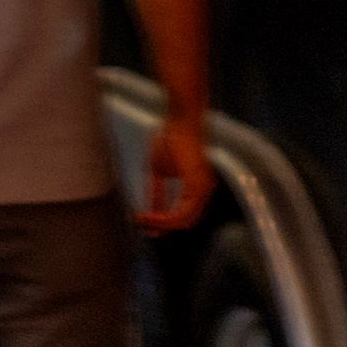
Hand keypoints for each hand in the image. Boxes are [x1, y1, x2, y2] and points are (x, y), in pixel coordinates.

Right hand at [139, 109, 212, 234]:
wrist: (180, 120)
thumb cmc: (171, 139)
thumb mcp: (158, 171)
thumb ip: (156, 192)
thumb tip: (149, 209)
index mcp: (197, 188)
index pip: (184, 215)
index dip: (165, 223)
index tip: (145, 224)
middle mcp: (204, 191)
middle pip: (185, 222)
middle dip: (162, 226)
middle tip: (142, 226)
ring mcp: (203, 189)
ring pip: (184, 220)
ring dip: (162, 224)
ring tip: (142, 220)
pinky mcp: (197, 185)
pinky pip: (182, 212)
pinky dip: (165, 217)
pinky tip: (148, 215)